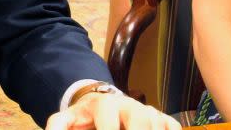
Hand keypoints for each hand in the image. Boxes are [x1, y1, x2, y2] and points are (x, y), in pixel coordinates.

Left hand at [45, 93, 180, 129]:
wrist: (102, 105)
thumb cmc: (85, 118)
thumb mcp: (67, 120)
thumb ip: (58, 126)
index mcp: (105, 104)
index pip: (109, 119)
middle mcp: (129, 105)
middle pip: (141, 119)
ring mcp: (147, 111)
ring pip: (157, 123)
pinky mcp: (161, 119)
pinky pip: (172, 126)